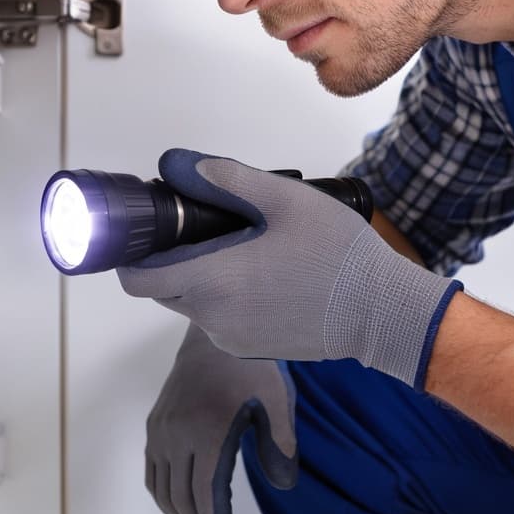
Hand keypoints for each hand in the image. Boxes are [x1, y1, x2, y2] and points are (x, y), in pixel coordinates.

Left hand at [118, 150, 459, 385]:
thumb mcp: (284, 200)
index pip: (136, 277)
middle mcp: (212, 318)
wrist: (381, 312)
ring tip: (246, 247)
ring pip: (191, 303)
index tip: (149, 228)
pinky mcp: (250, 349)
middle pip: (162, 288)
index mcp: (213, 280)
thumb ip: (223, 178)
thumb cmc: (338, 255)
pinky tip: (264, 275)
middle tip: (207, 226)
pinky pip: (219, 320)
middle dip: (171, 257)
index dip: (132, 252)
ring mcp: (231, 338)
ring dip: (201, 276)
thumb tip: (173, 164)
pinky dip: (226, 297)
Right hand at [144, 324, 299, 513]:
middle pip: (182, 500)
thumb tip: (285, 485)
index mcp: (207, 431)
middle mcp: (176, 435)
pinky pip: (152, 473)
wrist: (213, 330)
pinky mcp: (154, 426)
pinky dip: (164, 498)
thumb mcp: (276, 401)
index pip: (206, 497)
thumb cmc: (252, 365)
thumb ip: (280, 444)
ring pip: (163, 490)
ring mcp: (160, 430)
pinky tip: (182, 509)